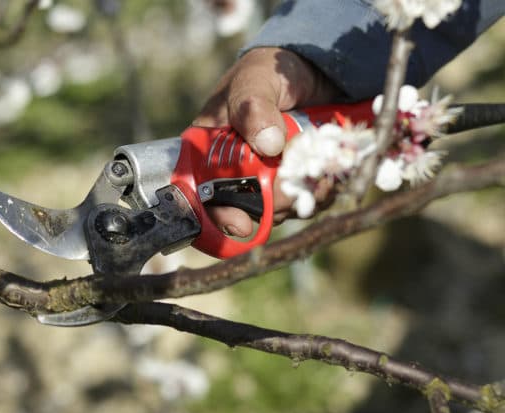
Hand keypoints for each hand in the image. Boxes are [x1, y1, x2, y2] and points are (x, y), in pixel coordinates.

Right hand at [193, 47, 339, 235]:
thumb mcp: (255, 80)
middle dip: (275, 205)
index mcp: (209, 152)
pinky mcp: (294, 180)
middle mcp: (233, 171)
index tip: (242, 224)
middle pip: (246, 208)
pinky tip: (329, 180)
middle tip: (298, 192)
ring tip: (320, 182)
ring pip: (278, 209)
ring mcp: (265, 179)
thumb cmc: (268, 69)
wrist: (310, 67)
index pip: (203, 194)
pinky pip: (303, 201)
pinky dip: (318, 196)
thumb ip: (254, 107)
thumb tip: (269, 145)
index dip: (219, 214)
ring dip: (301, 201)